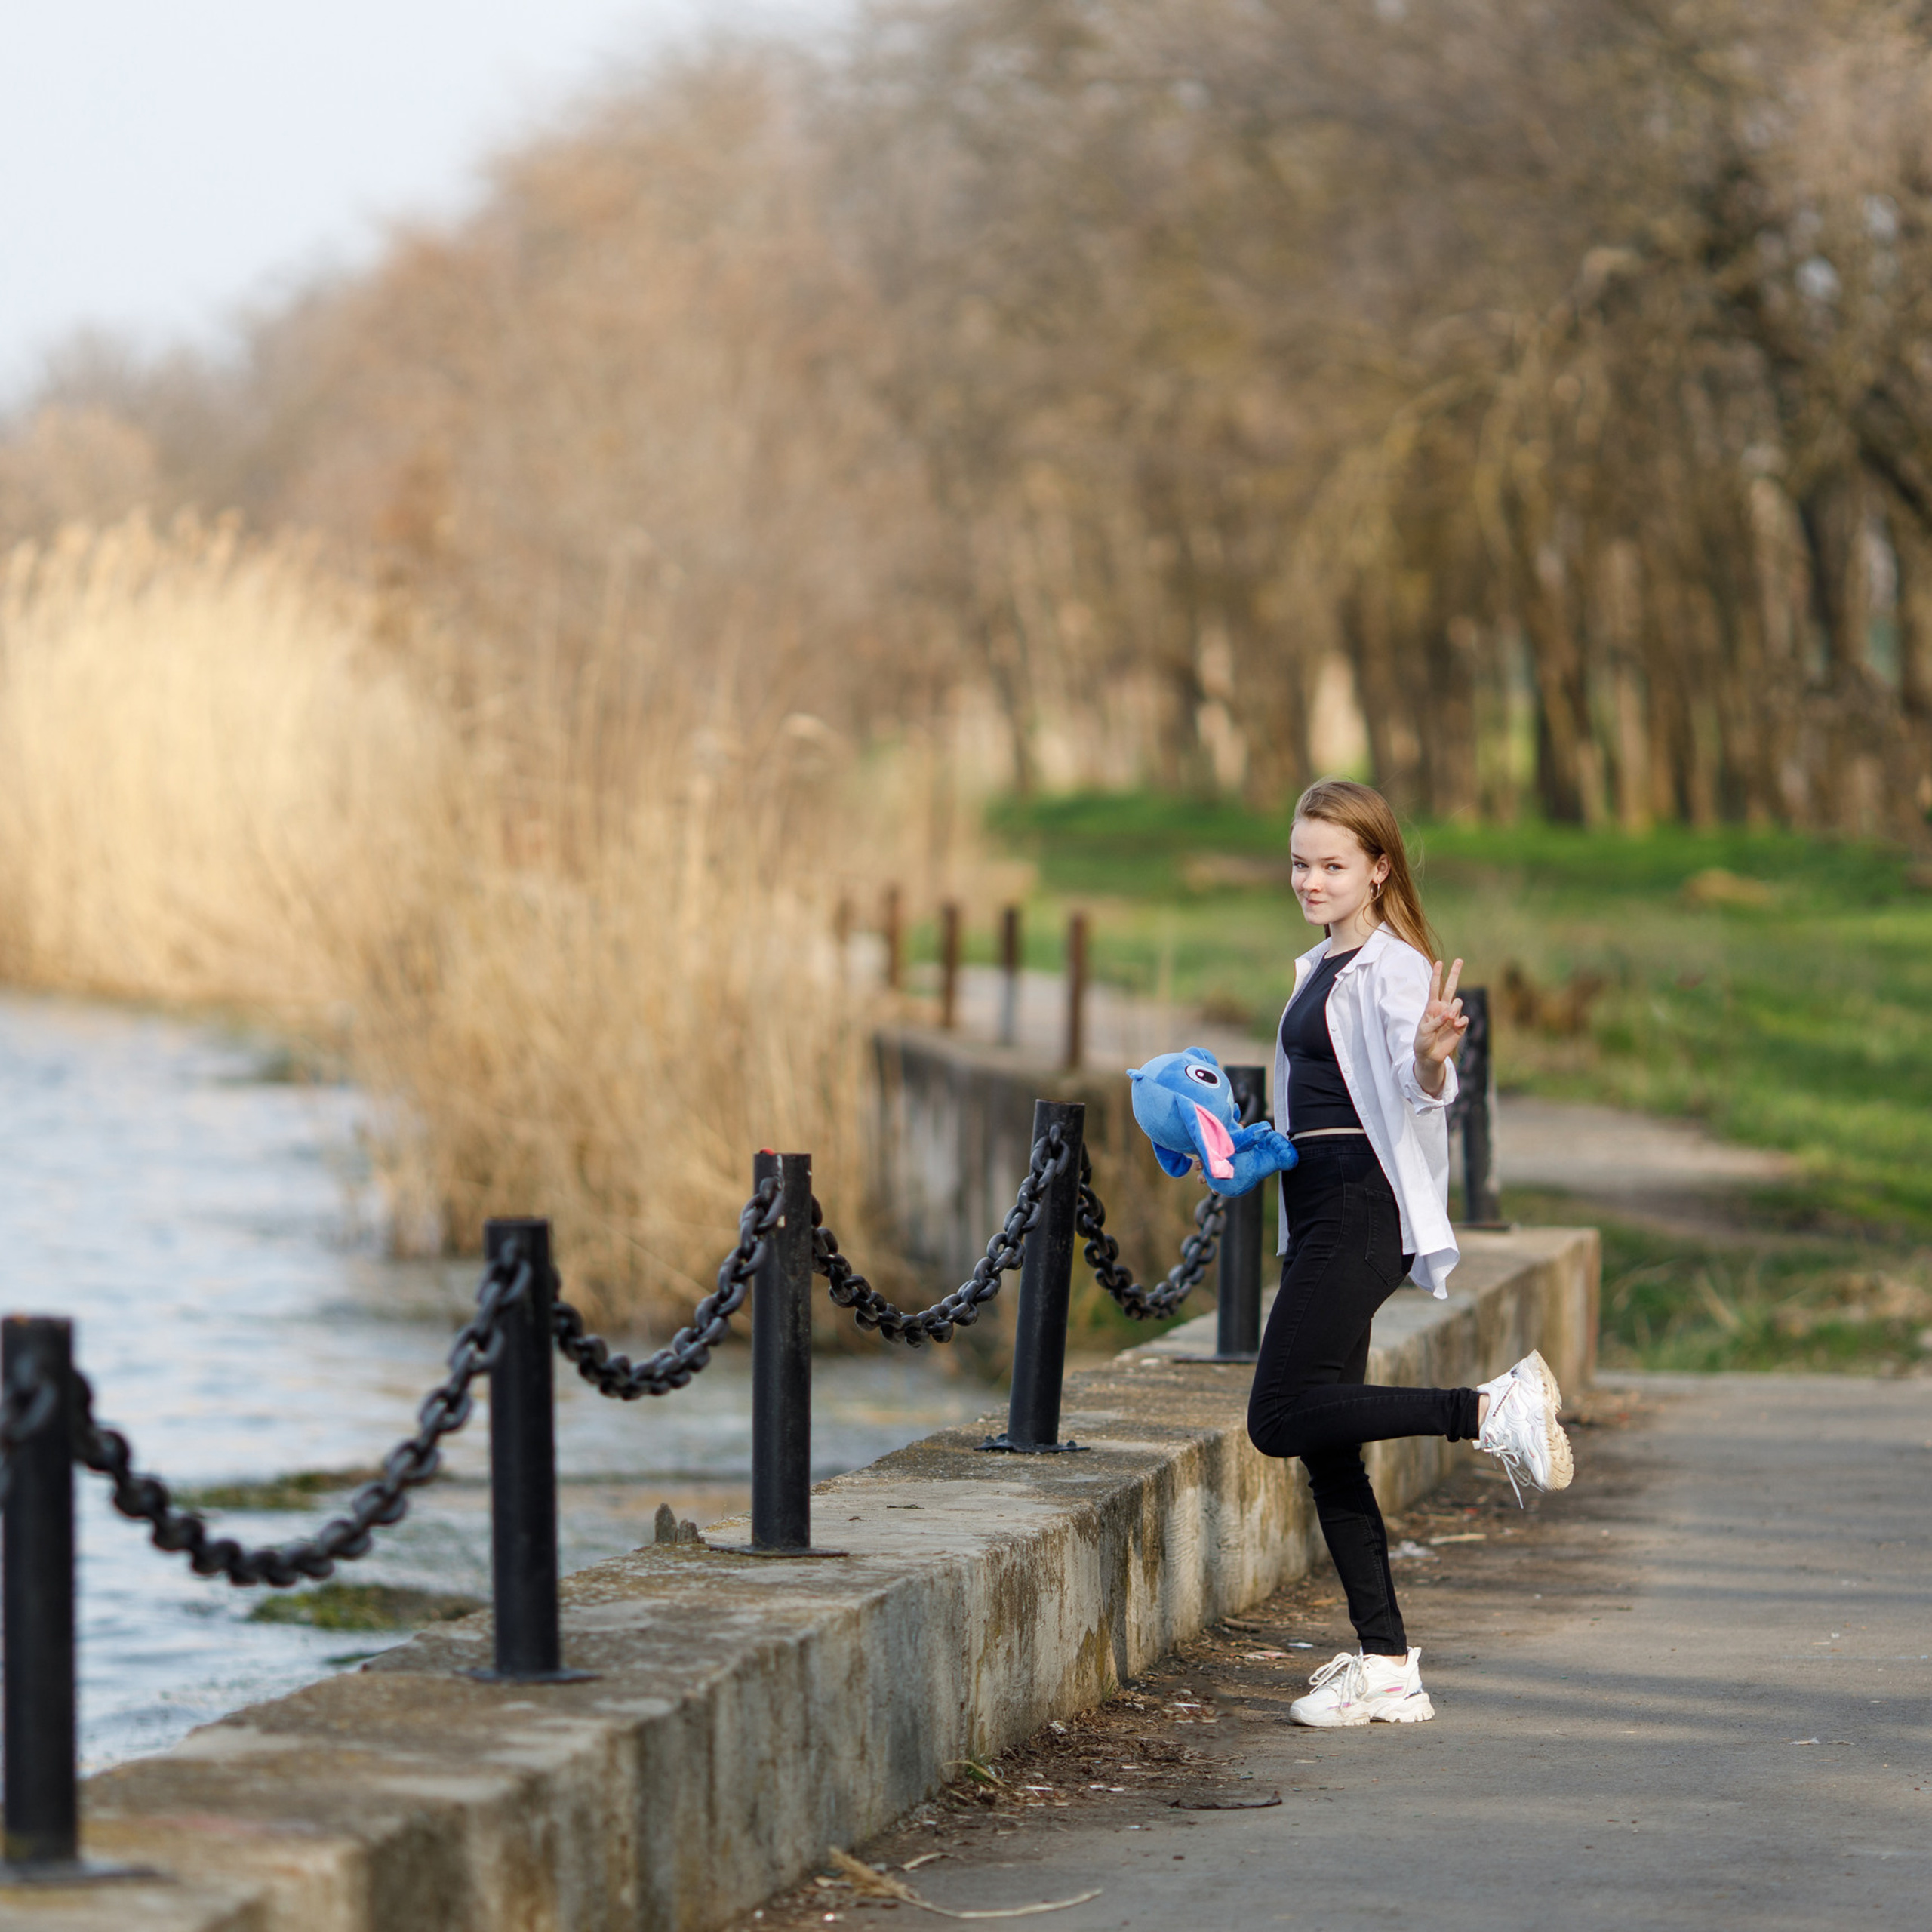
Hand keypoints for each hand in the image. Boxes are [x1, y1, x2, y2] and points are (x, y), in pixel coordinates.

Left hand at [1414, 958, 1468, 1095]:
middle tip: (1459, 960)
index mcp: (1431, 1006)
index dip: (1437, 975)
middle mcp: (1443, 1008)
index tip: (1439, 962)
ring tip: (1450, 1019)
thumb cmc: (1423, 1041)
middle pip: (1450, 987)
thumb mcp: (1425, 1030)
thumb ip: (1436, 1021)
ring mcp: (1452, 1016)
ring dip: (1455, 1008)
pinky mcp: (1460, 1026)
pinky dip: (1460, 1021)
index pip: (1435, 988)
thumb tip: (1450, 1015)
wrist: (1429, 1055)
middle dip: (1454, 973)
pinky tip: (1456, 1025)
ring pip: (1458, 1002)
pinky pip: (1464, 1019)